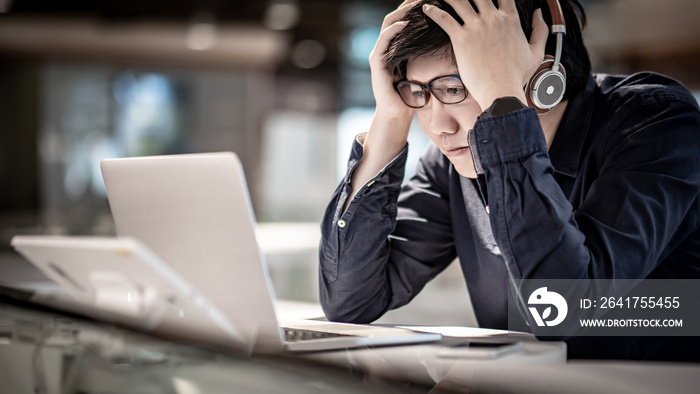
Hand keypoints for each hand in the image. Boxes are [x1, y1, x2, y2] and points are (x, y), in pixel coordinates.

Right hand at [368, 0, 419, 121]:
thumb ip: (425, 55)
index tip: (430, 0)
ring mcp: (379, 53)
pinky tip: (404, 24)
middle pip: (395, 17)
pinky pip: (383, 40)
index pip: (404, 20)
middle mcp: (385, 46)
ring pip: (388, 24)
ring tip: (415, 4)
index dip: (414, 8)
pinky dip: (393, 30)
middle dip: (408, 5)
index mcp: (395, 47)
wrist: (397, 113)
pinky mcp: (376, 62)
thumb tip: (447, 41)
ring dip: (401, 13)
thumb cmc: (411, 95)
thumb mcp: (421, 69)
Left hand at [423, 0, 548, 109]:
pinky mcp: (461, 38)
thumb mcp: (536, 51)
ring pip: (459, 1)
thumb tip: (539, 13)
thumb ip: (540, 30)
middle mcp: (493, 18)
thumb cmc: (517, 75)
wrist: (501, 90)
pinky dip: (434, 11)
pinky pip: (444, 18)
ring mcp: (477, 27)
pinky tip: (426, 9)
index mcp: (510, 19)